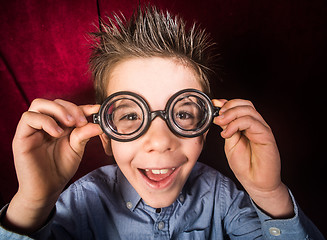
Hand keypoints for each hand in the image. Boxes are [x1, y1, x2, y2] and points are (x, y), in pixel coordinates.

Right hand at [5, 99, 101, 231]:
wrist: (47, 189)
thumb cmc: (60, 168)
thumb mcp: (77, 148)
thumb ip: (84, 133)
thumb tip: (99, 124)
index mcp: (58, 124)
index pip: (68, 107)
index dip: (83, 106)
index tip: (96, 109)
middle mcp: (45, 124)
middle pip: (54, 101)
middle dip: (70, 108)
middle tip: (81, 121)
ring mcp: (32, 129)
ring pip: (39, 104)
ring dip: (58, 111)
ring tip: (70, 124)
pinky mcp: (22, 137)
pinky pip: (28, 118)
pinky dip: (45, 121)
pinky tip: (57, 133)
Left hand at [213, 99, 293, 217]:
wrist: (256, 182)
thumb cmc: (244, 165)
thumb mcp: (230, 143)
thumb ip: (227, 128)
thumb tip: (218, 115)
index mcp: (247, 125)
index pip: (239, 105)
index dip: (226, 103)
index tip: (213, 105)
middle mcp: (256, 124)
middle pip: (245, 104)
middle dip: (228, 107)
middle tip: (217, 117)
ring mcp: (262, 129)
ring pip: (248, 110)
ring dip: (231, 114)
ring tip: (221, 124)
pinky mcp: (266, 136)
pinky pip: (252, 122)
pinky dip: (236, 124)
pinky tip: (227, 134)